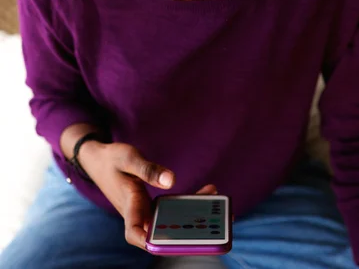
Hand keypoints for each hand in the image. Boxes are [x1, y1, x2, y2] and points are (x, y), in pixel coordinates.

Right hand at [78, 140, 216, 248]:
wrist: (99, 160)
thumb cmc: (112, 159)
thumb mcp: (129, 158)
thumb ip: (148, 169)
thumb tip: (171, 180)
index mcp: (128, 205)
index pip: (135, 233)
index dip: (152, 242)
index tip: (173, 240)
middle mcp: (138, 214)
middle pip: (163, 232)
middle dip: (190, 231)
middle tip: (217, 221)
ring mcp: (146, 211)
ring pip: (171, 222)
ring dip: (195, 216)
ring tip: (217, 202)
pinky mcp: (152, 205)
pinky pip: (172, 210)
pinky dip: (189, 202)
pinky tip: (207, 191)